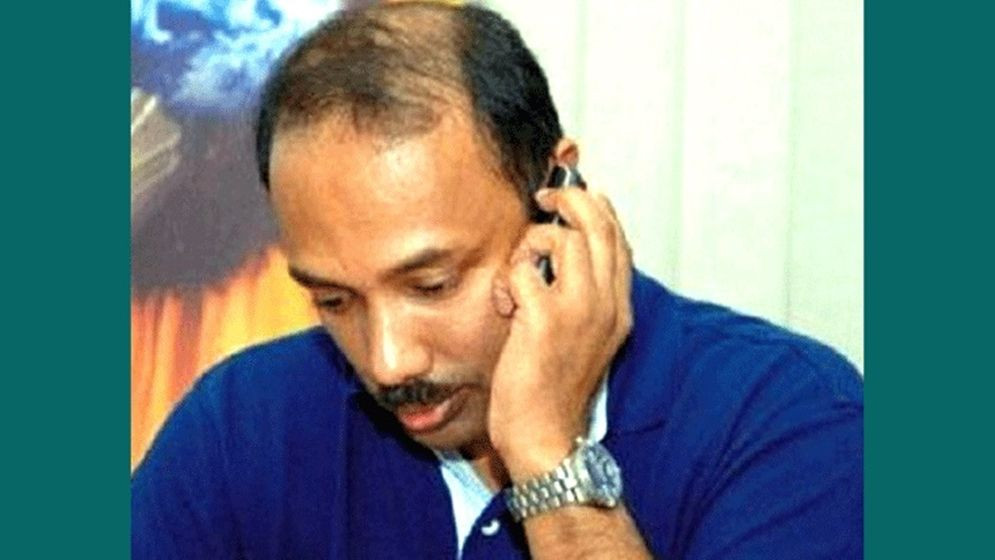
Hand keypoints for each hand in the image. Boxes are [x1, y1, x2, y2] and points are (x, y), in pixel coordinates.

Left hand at [489, 187, 632, 481]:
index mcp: (620, 308)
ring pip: (563, 236)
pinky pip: (524, 268)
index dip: (595, 207)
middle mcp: (607, 304)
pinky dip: (509, 276)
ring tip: (520, 271)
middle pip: (599, 223)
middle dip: (568, 199)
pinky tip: (505, 303)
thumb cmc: (553, 387)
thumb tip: (563, 252)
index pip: (618, 237)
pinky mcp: (544, 320)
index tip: (571, 197)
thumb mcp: (583, 337)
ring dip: (533, 241)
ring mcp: (579, 310)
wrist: (545, 436)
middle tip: (544, 198)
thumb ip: (581, 296)